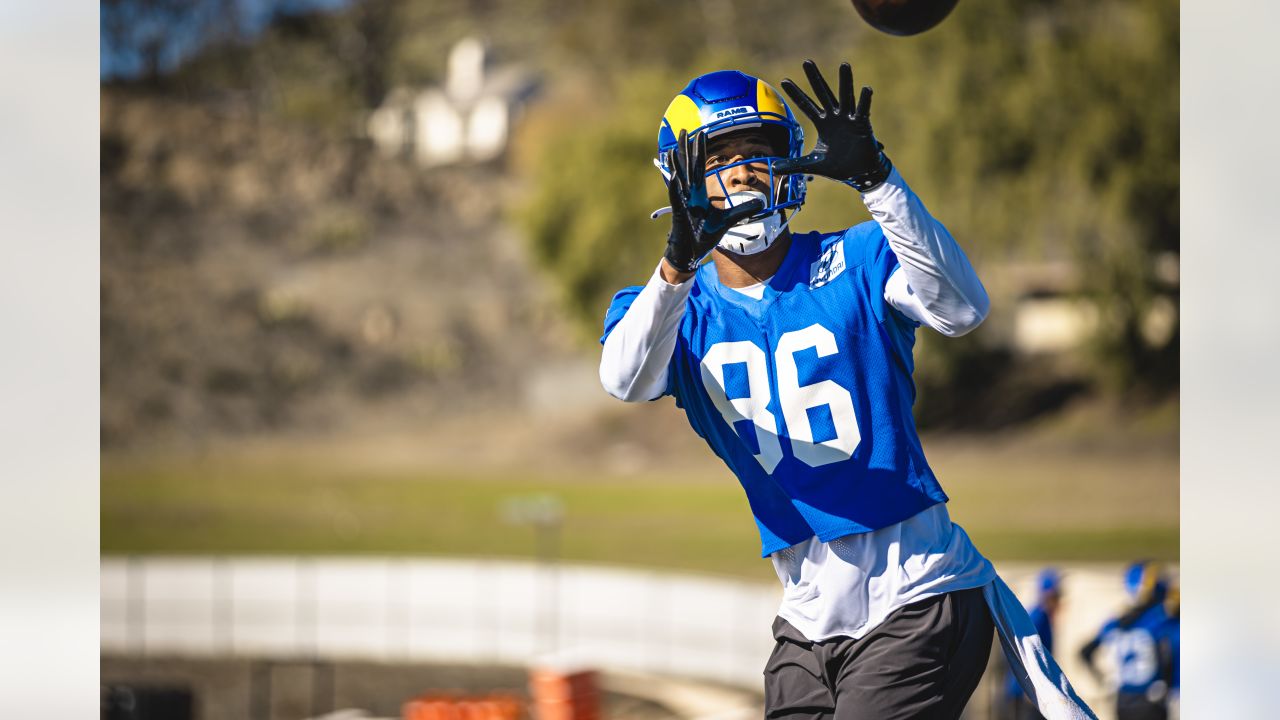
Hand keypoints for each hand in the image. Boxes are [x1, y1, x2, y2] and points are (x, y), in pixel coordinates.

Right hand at [663, 129, 763, 273]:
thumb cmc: (703, 235)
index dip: (701, 151)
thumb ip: (742, 210)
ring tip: (675, 145)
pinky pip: (676, 193)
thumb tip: (760, 204)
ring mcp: (683, 201)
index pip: (700, 168)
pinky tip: (675, 171)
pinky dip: (675, 182)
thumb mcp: (727, 220)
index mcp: (699, 194)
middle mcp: (690, 194)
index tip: (702, 135)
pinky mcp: (679, 210)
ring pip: (680, 176)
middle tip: (684, 130)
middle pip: (689, 166)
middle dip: (687, 148)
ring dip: (678, 160)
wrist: (691, 252)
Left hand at [774, 60, 892, 191]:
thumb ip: (794, 164)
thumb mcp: (812, 165)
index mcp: (823, 123)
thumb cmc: (839, 165)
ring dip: (845, 81)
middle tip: (806, 62)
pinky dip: (864, 100)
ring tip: (844, 65)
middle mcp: (834, 117)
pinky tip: (866, 89)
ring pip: (846, 96)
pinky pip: (863, 110)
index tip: (784, 81)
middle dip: (814, 78)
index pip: (806, 105)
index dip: (796, 94)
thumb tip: (774, 168)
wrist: (859, 173)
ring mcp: (849, 119)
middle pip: (822, 93)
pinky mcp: (862, 125)